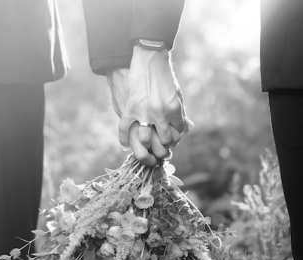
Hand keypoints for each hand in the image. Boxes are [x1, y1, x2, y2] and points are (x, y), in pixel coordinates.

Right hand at [107, 46, 192, 164]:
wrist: (149, 59)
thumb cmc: (165, 76)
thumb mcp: (177, 93)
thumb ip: (181, 112)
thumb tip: (187, 128)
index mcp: (174, 109)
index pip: (178, 133)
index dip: (176, 137)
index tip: (172, 138)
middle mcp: (160, 113)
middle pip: (164, 141)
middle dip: (164, 146)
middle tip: (162, 147)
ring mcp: (143, 112)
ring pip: (145, 140)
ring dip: (147, 146)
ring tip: (147, 146)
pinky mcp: (129, 108)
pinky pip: (124, 129)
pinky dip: (123, 139)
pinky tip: (125, 145)